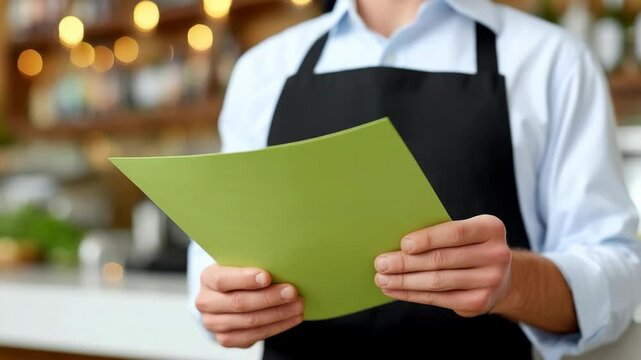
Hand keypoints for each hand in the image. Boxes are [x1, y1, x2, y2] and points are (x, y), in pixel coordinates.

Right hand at [195, 264, 303, 347]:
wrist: (227, 295)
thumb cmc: (239, 275)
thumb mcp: (240, 264)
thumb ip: (254, 263)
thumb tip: (282, 263)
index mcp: (208, 278)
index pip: (223, 279)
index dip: (245, 279)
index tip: (267, 277)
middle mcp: (206, 302)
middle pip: (239, 303)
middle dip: (269, 298)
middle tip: (291, 292)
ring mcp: (214, 323)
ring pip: (249, 322)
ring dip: (278, 314)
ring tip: (297, 306)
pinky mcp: (226, 339)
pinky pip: (254, 335)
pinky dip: (277, 326)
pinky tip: (291, 318)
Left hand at [374, 215, 511, 316]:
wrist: (501, 277)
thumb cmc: (470, 247)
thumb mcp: (465, 233)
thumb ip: (441, 234)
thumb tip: (397, 244)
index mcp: (491, 228)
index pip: (455, 233)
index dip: (428, 238)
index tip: (403, 244)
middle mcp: (496, 254)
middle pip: (442, 259)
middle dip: (406, 262)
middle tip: (381, 263)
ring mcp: (490, 281)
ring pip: (437, 281)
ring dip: (404, 281)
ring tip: (382, 278)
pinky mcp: (479, 302)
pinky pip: (438, 299)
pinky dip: (412, 294)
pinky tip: (395, 290)